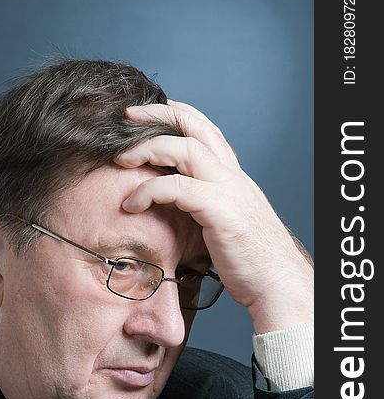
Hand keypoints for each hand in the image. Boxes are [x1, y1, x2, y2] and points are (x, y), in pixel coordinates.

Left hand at [114, 101, 312, 333]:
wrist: (277, 283)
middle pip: (196, 127)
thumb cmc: (249, 260)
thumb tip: (171, 204)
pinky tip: (131, 204)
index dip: (177, 115)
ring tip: (120, 160)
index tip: (147, 114)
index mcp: (232, 177)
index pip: (206, 130)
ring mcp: (230, 191)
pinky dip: (150, 191)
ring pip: (187, 149)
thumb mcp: (223, 222)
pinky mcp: (222, 212)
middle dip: (158, 115)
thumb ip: (202, 205)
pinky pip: (179, 188)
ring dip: (149, 148)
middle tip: (127, 118)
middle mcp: (233, 176)